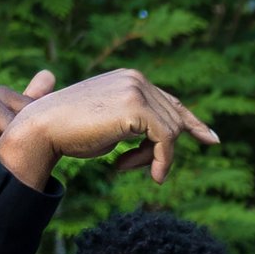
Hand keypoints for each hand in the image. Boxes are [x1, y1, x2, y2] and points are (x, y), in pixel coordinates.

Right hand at [0, 67, 218, 189]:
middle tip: (136, 168)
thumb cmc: (72, 132)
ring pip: (171, 133)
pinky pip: (167, 140)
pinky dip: (163, 161)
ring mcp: (136, 90)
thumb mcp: (112, 123)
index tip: (211, 140)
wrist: (43, 128)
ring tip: (125, 165)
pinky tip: (152, 175)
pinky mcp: (136, 107)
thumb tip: (170, 134)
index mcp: (130, 79)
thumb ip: (137, 122)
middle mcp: (136, 78)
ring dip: (153, 158)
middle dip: (159, 151)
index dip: (192, 122)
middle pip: (173, 122)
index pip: (170, 102)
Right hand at [0, 71, 54, 172]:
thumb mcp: (0, 109)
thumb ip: (27, 98)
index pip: (32, 117)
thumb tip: (50, 74)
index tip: (41, 153)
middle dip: (22, 155)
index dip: (39, 139)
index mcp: (1, 94)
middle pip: (16, 136)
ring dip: (3, 166)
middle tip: (27, 171)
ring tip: (8, 176)